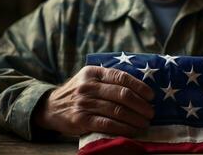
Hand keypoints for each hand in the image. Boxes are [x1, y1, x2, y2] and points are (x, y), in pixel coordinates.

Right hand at [34, 66, 154, 136]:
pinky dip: (123, 128)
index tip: (151, 96)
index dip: (140, 87)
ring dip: (136, 119)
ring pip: (117, 110)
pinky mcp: (81, 120)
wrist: (50, 107)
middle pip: (122, 94)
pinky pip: (108, 124)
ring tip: (145, 123)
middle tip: (151, 113)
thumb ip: (110, 79)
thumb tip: (140, 87)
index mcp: (94, 72)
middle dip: (141, 105)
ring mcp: (84, 103)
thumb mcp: (90, 78)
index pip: (122, 77)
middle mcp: (89, 86)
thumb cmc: (78, 92)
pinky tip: (133, 131)